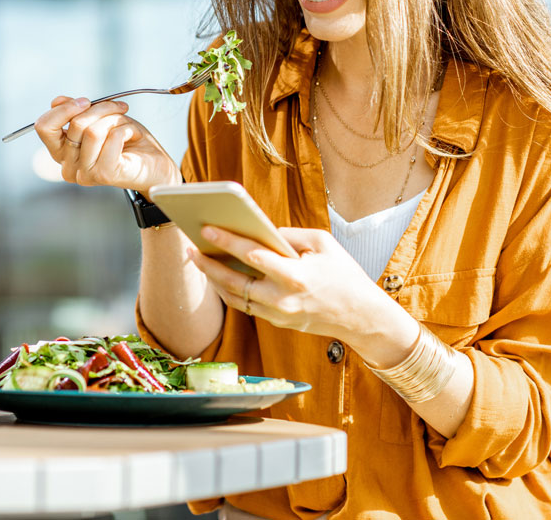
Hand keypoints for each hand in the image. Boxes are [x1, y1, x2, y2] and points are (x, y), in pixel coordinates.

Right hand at [34, 96, 181, 193]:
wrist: (156, 167)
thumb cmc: (129, 144)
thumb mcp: (101, 120)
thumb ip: (77, 112)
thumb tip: (57, 101)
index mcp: (62, 154)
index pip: (45, 127)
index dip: (64, 109)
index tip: (86, 101)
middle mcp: (68, 167)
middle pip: (74, 124)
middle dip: (100, 108)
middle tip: (119, 107)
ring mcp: (85, 173)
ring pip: (93, 130)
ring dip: (115, 118)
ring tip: (127, 125)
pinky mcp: (103, 174)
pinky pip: (111, 137)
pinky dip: (126, 129)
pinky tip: (132, 136)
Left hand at [187, 225, 396, 342]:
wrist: (361, 316)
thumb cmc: (344, 273)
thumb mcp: (322, 242)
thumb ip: (288, 235)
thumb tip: (259, 230)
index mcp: (295, 276)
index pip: (252, 256)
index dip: (227, 241)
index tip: (207, 228)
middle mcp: (282, 299)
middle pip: (234, 282)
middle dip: (208, 264)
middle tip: (190, 247)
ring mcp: (278, 315)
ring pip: (235, 298)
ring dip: (214, 279)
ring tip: (198, 259)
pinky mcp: (277, 322)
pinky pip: (246, 306)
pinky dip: (229, 291)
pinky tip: (219, 276)